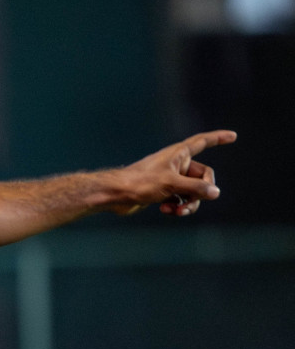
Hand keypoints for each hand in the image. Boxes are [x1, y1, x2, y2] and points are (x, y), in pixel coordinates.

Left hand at [103, 130, 236, 216]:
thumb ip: (195, 188)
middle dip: (200, 192)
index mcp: (179, 154)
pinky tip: (166, 211)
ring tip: (177, 212)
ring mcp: (170, 178)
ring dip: (188, 204)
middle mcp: (176, 164)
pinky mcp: (162, 192)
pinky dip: (176, 206)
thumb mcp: (172, 185)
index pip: (203, 142)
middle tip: (190, 202)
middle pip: (203, 177)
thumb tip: (215, 193)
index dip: (218, 138)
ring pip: (192, 192)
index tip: (233, 136)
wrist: (115, 194)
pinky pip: (180, 200)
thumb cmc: (140, 183)